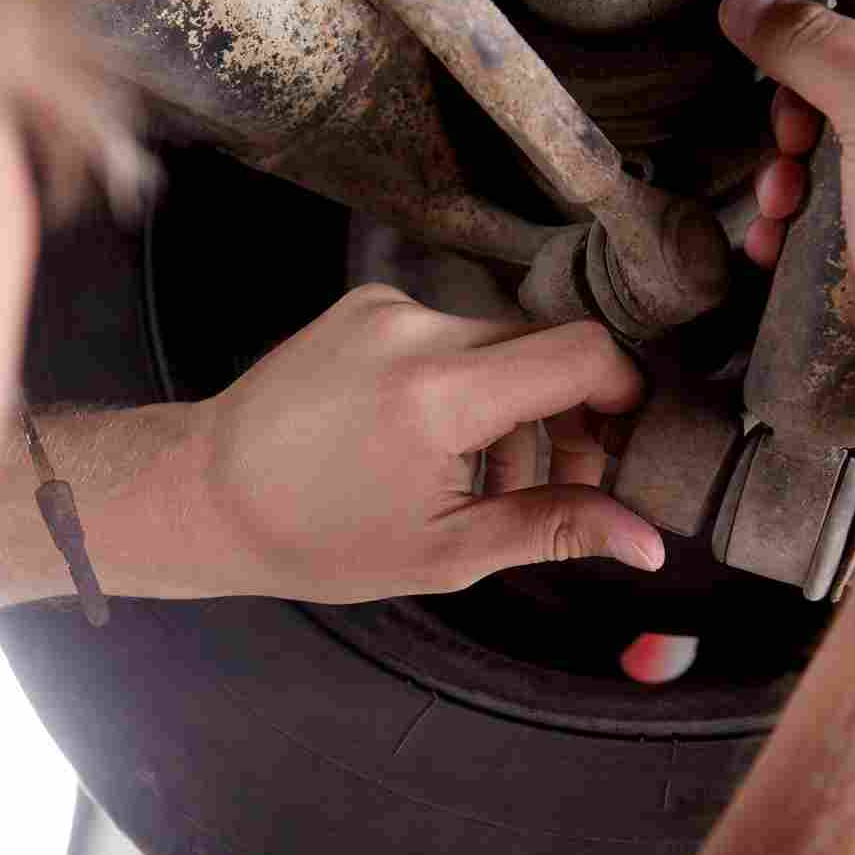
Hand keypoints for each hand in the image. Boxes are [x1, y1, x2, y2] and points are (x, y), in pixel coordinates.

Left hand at [196, 284, 662, 603]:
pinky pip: (452, 333)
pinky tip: (440, 442)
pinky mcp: (367, 302)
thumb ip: (552, 529)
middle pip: (543, 348)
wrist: (206, 494)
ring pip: (500, 342)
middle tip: (560, 483)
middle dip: (568, 415)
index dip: (624, 395)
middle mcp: (413, 328)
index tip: (624, 443)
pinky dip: (466, 384)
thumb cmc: (316, 537)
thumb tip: (649, 541)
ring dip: (515, 405)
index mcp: (437, 393)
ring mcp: (386, 305)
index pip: (582, 352)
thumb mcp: (445, 552)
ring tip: (486, 478)